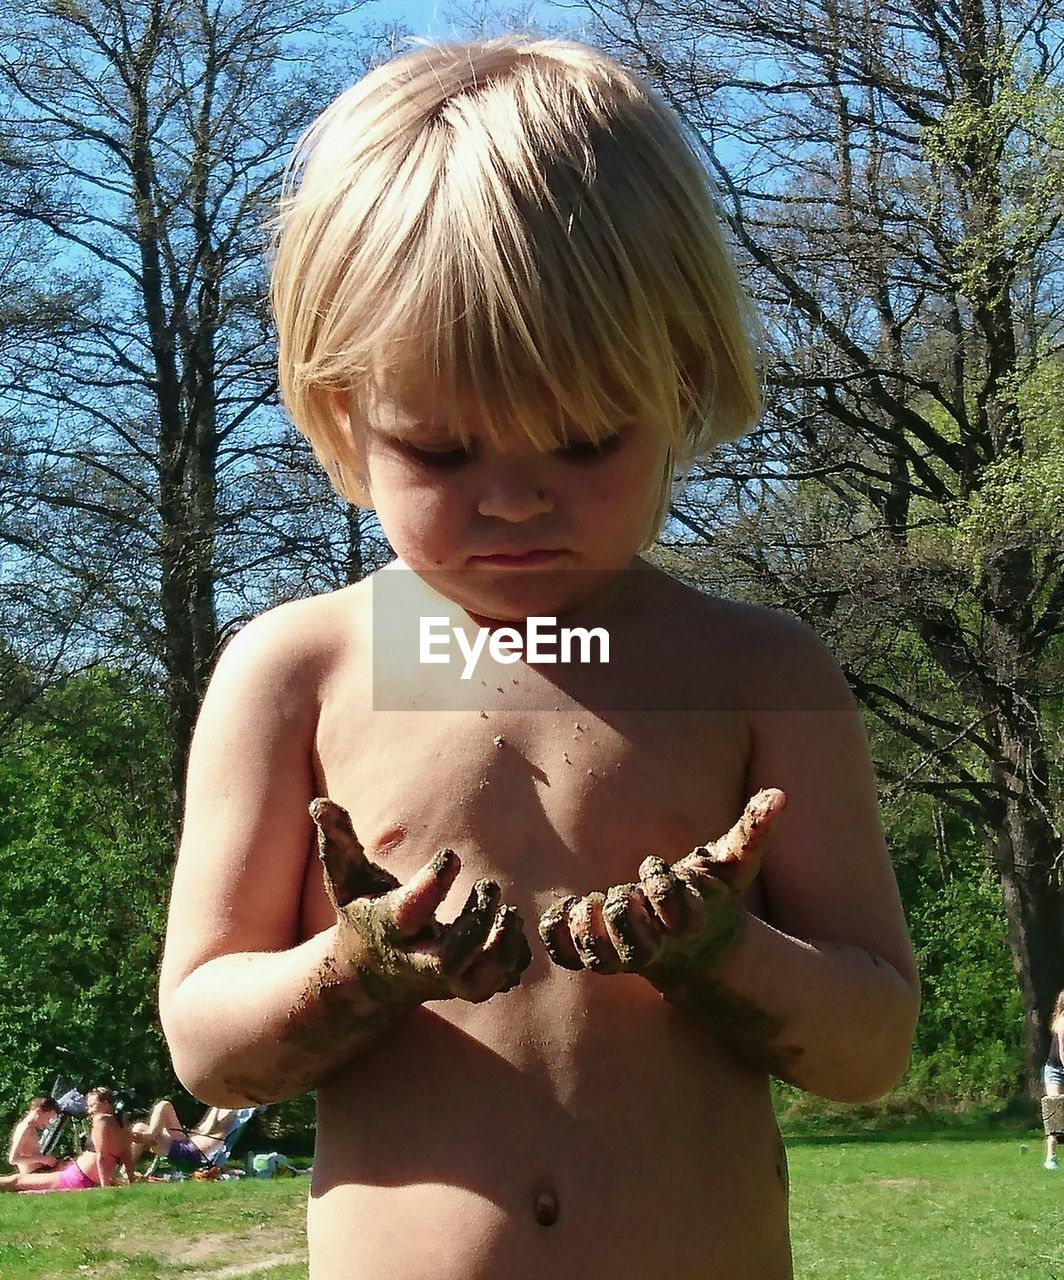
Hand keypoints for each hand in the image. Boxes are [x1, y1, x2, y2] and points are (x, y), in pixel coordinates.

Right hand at [311, 798, 531, 1006]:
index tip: (452, 855)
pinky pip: (499, 981)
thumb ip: (336, 840)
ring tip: (512, 913)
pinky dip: (515, 958)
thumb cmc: (361, 913)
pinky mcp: (466, 986)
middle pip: (449, 959)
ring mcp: (443, 980)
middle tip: (489, 886)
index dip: (433, 883)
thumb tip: (321, 804)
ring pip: (479, 981)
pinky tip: (516, 928)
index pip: (409, 911)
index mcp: (389, 928)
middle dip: (475, 925)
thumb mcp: (345, 878)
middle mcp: (417, 960)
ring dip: (502, 948)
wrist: (368, 978)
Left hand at [537, 789, 785, 979]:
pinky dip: (558, 936)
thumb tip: (779, 795)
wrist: (696, 951)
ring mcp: (624, 954)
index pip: (672, 904)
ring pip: (598, 955)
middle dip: (622, 912)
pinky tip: (559, 909)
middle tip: (620, 894)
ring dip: (587, 930)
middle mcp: (655, 941)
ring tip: (585, 905)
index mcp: (687, 917)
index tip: (653, 864)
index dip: (662, 887)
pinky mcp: (598, 956)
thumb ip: (755, 832)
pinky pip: (568, 955)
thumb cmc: (713, 898)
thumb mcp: (735, 865)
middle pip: (631, 936)